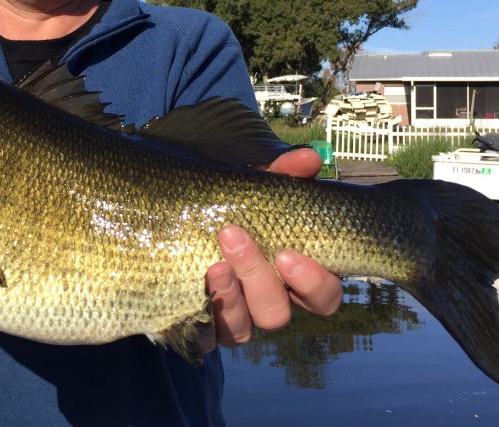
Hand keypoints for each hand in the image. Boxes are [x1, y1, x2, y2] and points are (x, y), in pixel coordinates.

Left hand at [205, 146, 341, 347]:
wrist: (175, 233)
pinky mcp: (200, 329)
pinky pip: (204, 339)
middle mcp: (266, 305)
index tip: (289, 253)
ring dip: (230, 298)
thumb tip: (309, 158)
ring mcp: (234, 321)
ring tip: (213, 265)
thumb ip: (282, 177)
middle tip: (233, 237)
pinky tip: (195, 290)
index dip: (314, 283)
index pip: (323, 298)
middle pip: (277, 314)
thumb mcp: (253, 192)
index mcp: (291, 279)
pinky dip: (203, 319)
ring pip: (243, 330)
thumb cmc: (230, 213)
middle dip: (257, 277)